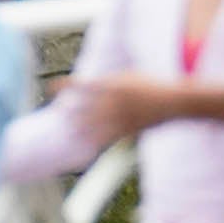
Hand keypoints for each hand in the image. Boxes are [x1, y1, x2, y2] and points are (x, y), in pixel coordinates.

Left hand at [70, 72, 209, 141]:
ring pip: (93, 124)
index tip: (51, 87)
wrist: (173, 100)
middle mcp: (114, 99)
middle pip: (84, 106)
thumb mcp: (129, 77)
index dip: (65, 86)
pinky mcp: (128, 128)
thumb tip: (90, 86)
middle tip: (57, 113)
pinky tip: (85, 146)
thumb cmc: (150, 85)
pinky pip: (107, 137)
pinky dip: (94, 141)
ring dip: (78, 127)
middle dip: (69, 110)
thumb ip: (110, 83)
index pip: (83, 84)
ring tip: (68, 131)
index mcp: (114, 83)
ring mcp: (121, 115)